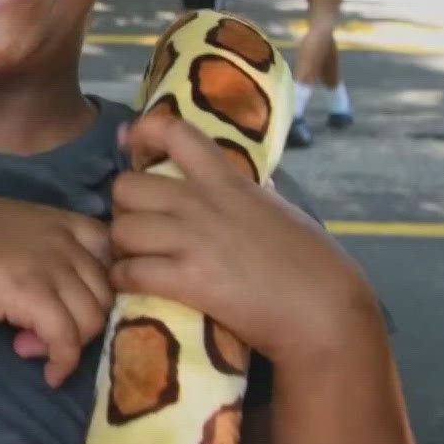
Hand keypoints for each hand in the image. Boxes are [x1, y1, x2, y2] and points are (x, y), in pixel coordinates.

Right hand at [0, 198, 115, 385]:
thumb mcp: (2, 224)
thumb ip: (32, 243)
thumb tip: (36, 280)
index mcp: (55, 219)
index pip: (109, 249)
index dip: (101, 281)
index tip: (75, 301)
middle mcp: (62, 240)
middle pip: (105, 290)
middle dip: (82, 318)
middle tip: (44, 332)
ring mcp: (51, 267)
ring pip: (93, 317)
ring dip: (69, 342)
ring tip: (32, 348)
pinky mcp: (35, 297)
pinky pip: (68, 340)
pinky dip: (63, 363)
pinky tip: (50, 374)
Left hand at [109, 113, 381, 366]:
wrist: (324, 311)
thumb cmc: (313, 262)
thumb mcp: (280, 209)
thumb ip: (254, 192)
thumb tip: (254, 181)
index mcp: (228, 180)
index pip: (175, 132)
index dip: (143, 133)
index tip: (131, 144)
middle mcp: (203, 203)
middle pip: (127, 186)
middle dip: (124, 207)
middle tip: (136, 225)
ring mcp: (193, 240)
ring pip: (120, 229)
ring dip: (119, 247)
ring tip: (133, 259)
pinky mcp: (187, 280)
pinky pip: (129, 271)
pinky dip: (123, 279)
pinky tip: (132, 285)